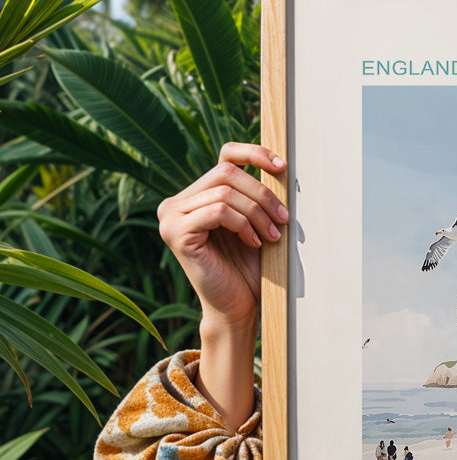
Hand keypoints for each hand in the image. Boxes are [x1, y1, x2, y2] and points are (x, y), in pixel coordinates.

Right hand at [157, 143, 287, 329]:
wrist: (238, 306)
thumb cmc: (250, 267)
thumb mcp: (255, 222)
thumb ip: (256, 194)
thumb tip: (280, 164)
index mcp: (196, 195)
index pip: (225, 155)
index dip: (255, 154)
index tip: (283, 167)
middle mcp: (177, 202)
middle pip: (226, 171)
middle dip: (262, 194)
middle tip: (283, 219)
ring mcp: (171, 217)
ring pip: (224, 192)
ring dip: (257, 213)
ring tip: (271, 235)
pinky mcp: (175, 233)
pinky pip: (218, 211)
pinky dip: (242, 224)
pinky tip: (253, 242)